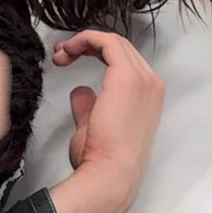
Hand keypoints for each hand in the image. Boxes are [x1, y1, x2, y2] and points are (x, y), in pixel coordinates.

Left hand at [51, 30, 165, 211]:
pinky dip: (86, 39)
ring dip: (84, 42)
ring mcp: (143, 79)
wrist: (110, 174)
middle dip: (87, 46)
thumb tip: (80, 91)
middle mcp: (151, 83)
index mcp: (147, 96)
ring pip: (114, 42)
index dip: (94, 54)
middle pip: (119, 48)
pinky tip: (68, 49)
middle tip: (60, 55)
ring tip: (60, 54)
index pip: (123, 61)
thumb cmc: (102, 159)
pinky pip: (107, 42)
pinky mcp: (127, 76)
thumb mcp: (93, 125)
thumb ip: (89, 105)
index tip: (67, 61)